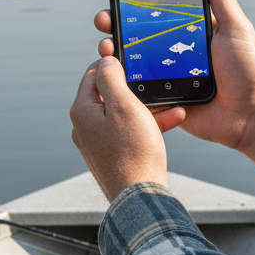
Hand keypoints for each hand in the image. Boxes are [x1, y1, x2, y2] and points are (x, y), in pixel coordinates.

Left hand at [70, 56, 167, 201]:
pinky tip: (172, 119)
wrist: (140, 197)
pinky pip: (129, 131)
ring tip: (170, 101)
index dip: (113, 63)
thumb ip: (112, 78)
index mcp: (82, 111)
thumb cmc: (133, 152)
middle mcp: (85, 126)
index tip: (132, 57)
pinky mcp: (112, 155)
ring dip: (147, 106)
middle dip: (135, 87)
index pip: (93, 74)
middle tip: (153, 79)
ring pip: (123, 113)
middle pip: (109, 94)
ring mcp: (98, 143)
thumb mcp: (124, 105)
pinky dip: (147, 124)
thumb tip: (105, 60)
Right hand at [93, 0, 254, 172]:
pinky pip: (135, 91)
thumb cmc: (248, 70)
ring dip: (112, 52)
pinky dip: (120, 82)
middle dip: (114, 25)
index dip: (135, 4)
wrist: (250, 116)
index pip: (156, 14)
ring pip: (130, 62)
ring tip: (105, 46)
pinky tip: (109, 73)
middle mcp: (171, 52)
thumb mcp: (235, 29)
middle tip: (104, 19)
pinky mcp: (161, 100)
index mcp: (186, 33)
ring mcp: (164, 77)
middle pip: (135, 36)